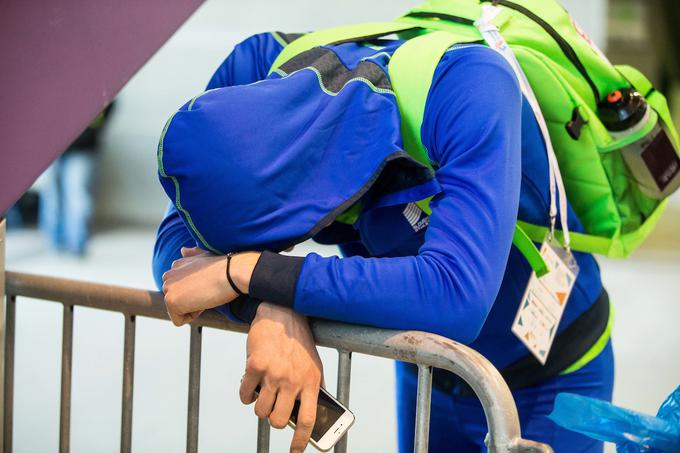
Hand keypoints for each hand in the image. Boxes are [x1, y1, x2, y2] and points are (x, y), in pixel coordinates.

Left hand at [161, 247, 259, 325]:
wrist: (232, 272)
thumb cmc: (224, 267)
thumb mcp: (205, 257)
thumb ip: (192, 255)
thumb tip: (183, 250)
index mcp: (176, 265)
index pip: (180, 290)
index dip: (197, 292)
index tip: (209, 285)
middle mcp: (168, 275)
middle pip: (177, 301)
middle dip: (192, 301)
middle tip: (208, 290)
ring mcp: (168, 288)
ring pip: (178, 311)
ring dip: (193, 308)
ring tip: (206, 294)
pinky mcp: (171, 301)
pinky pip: (178, 320)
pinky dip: (192, 316)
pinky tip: (203, 301)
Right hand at [240, 303, 322, 452]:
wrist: (282, 314)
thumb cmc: (298, 343)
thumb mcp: (313, 365)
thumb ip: (312, 388)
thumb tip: (309, 416)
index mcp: (311, 382)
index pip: (308, 419)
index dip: (302, 440)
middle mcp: (293, 380)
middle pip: (278, 420)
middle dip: (273, 419)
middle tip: (272, 408)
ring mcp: (273, 374)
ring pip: (260, 411)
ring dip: (259, 407)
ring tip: (262, 393)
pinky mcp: (255, 366)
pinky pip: (245, 394)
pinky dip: (246, 394)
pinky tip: (250, 384)